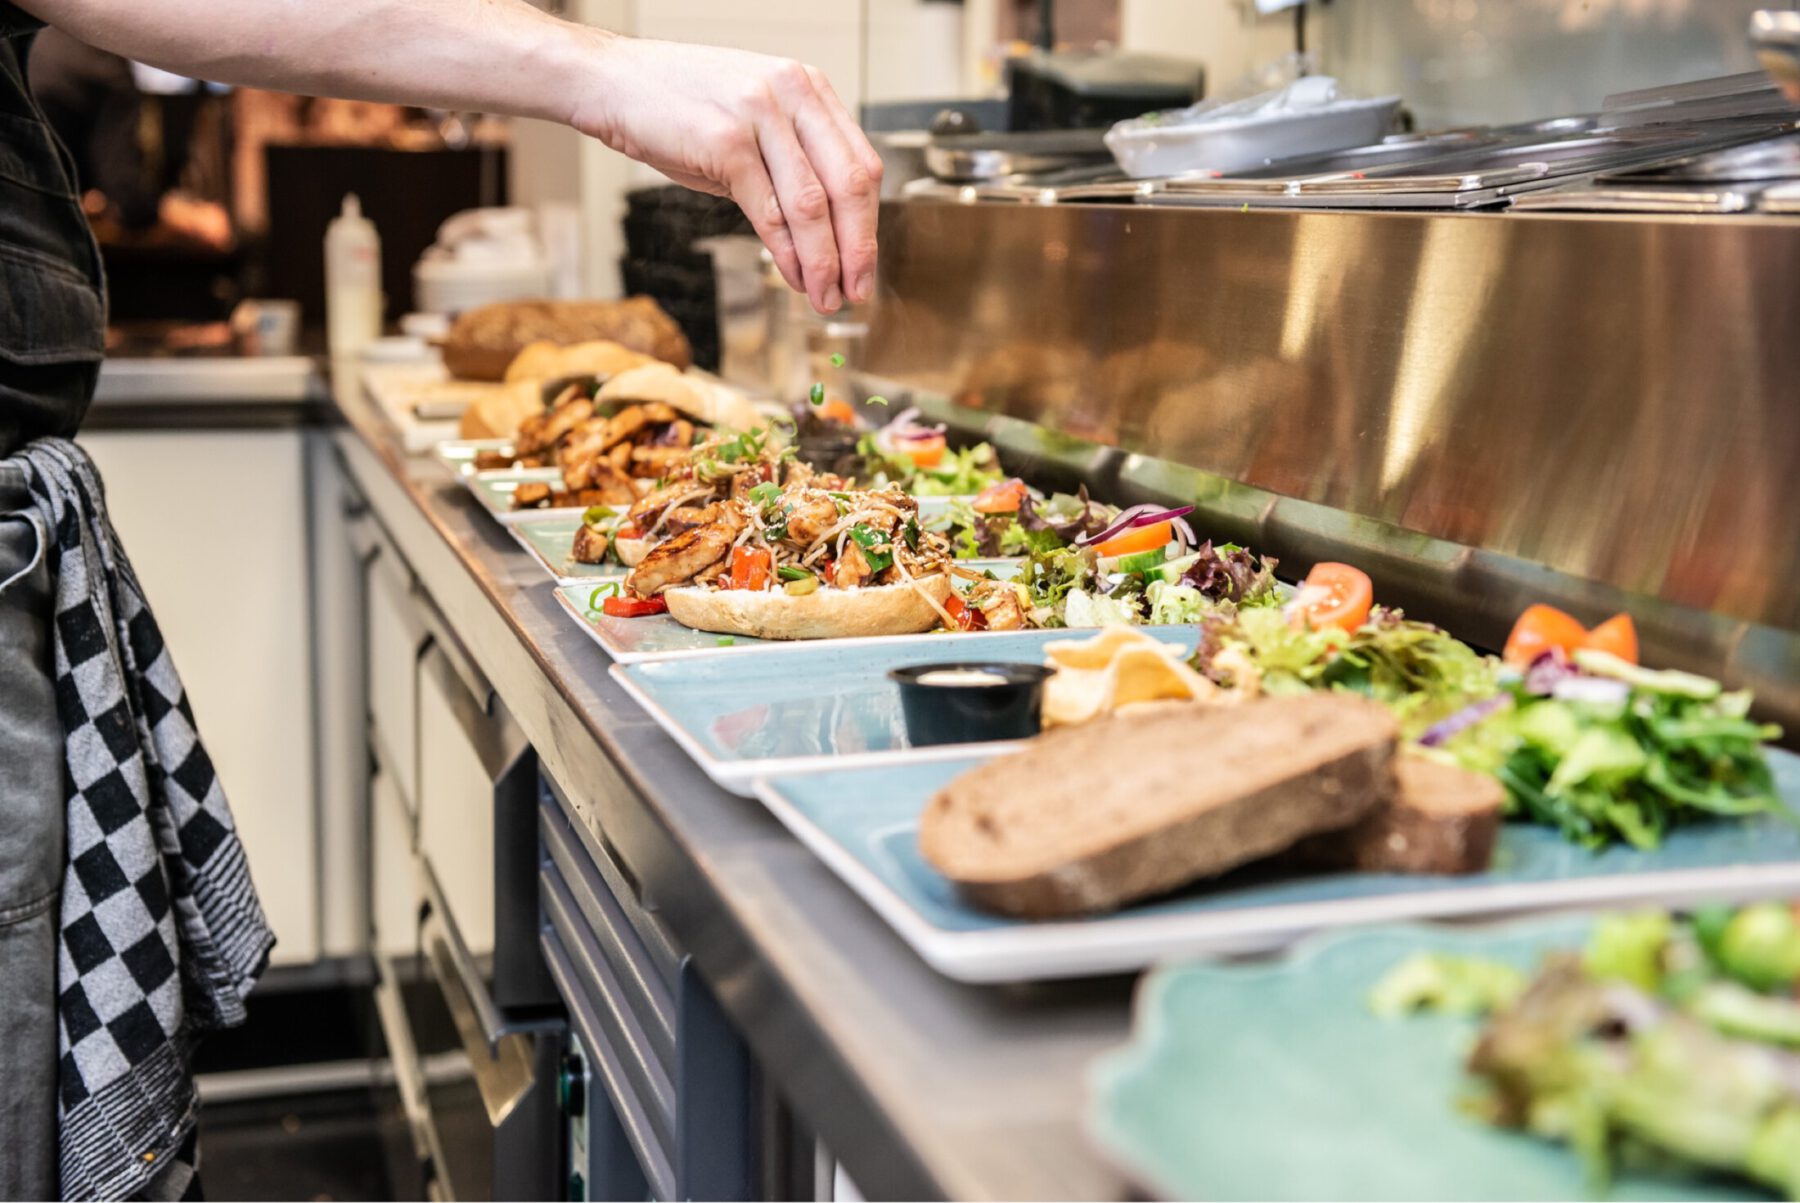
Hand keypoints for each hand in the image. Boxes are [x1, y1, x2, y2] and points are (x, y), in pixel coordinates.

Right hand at [573, 35, 882, 314]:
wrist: (614, 82)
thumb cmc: (678, 105)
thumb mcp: (752, 122)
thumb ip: (791, 164)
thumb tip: (825, 232)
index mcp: (807, 88)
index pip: (861, 164)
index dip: (870, 224)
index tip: (866, 264)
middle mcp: (792, 93)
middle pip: (848, 185)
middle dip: (857, 250)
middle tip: (857, 289)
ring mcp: (760, 115)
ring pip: (811, 205)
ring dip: (823, 262)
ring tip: (825, 295)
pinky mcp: (727, 142)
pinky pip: (770, 212)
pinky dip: (787, 254)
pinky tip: (793, 277)